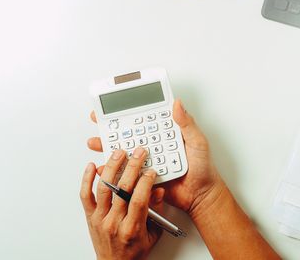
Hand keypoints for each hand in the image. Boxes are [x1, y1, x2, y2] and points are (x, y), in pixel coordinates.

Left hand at [80, 147, 163, 259]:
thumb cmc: (134, 251)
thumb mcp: (153, 234)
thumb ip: (157, 211)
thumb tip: (158, 190)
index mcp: (132, 228)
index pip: (139, 199)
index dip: (145, 181)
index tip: (151, 171)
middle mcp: (114, 222)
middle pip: (122, 189)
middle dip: (132, 167)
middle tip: (138, 153)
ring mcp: (100, 218)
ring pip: (104, 187)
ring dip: (111, 167)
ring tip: (118, 153)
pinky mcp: (90, 216)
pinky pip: (85, 195)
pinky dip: (86, 179)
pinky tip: (91, 166)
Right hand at [87, 100, 224, 216]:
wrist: (201, 196)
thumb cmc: (203, 169)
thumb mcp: (198, 142)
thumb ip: (186, 124)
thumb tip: (177, 104)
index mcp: (164, 134)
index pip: (143, 120)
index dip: (128, 113)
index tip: (113, 107)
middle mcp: (153, 147)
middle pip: (128, 135)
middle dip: (110, 129)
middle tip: (98, 123)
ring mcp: (146, 163)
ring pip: (123, 154)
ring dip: (108, 149)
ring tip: (97, 144)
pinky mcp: (142, 179)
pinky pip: (125, 174)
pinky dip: (113, 172)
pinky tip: (104, 169)